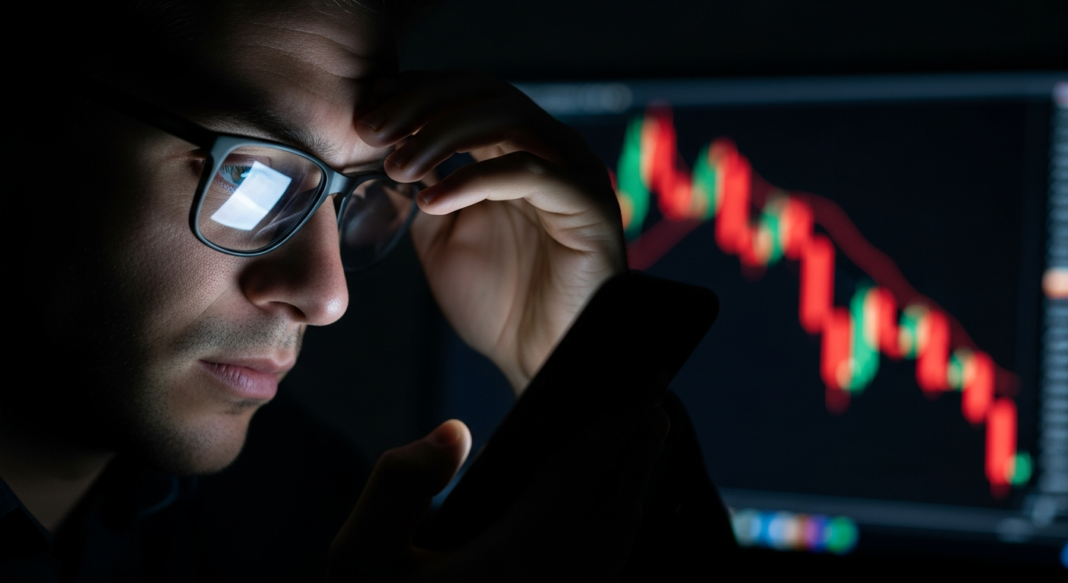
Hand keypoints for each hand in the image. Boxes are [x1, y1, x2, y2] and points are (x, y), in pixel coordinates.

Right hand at [327, 408, 668, 581]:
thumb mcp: (364, 563)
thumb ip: (398, 485)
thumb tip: (456, 434)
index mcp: (524, 554)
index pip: (587, 472)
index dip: (617, 426)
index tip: (638, 391)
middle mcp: (565, 581)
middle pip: (621, 503)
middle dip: (638, 452)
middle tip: (649, 409)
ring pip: (622, 539)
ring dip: (631, 490)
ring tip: (630, 451)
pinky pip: (608, 564)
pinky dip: (615, 527)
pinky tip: (600, 511)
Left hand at [355, 72, 625, 392]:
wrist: (546, 358)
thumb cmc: (503, 305)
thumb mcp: (442, 238)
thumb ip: (423, 191)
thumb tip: (385, 154)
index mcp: (516, 152)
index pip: (466, 95)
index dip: (415, 94)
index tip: (366, 110)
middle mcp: (548, 150)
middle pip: (484, 91)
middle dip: (421, 105)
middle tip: (371, 129)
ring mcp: (570, 170)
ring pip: (506, 118)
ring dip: (442, 134)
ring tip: (399, 167)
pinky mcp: (586, 200)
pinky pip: (527, 171)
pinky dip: (473, 178)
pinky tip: (432, 200)